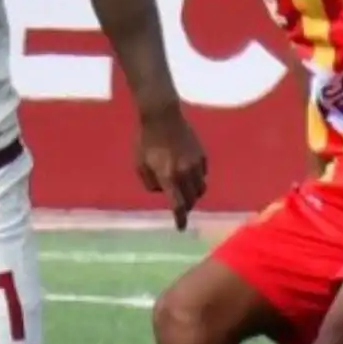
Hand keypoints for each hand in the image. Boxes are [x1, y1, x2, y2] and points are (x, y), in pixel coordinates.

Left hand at [134, 107, 207, 230]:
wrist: (162, 115)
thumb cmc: (145, 140)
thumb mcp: (139, 164)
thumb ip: (150, 183)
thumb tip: (163, 190)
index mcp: (168, 176)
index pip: (177, 205)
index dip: (180, 219)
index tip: (181, 228)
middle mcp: (185, 173)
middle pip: (191, 199)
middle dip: (186, 207)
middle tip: (181, 208)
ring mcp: (196, 163)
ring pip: (200, 189)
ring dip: (193, 195)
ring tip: (186, 192)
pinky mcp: (202, 155)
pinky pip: (203, 174)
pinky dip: (197, 179)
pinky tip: (189, 174)